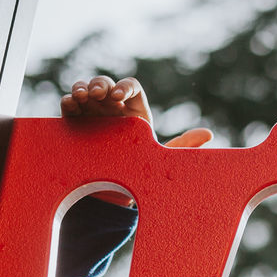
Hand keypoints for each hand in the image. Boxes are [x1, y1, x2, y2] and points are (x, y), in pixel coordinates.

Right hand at [62, 75, 212, 205]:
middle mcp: (113, 109)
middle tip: (97, 94)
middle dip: (100, 84)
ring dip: (82, 88)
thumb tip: (208, 134)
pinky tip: (70, 104)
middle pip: (106, 85)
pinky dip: (68, 101)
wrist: (114, 191)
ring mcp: (93, 114)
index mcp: (136, 112)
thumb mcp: (160, 158)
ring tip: (81, 96)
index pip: (131, 88)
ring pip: (86, 91)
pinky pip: (70, 107)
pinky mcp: (76, 123)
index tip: (120, 96)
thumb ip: (182, 145)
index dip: (125, 86)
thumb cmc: (141, 171)